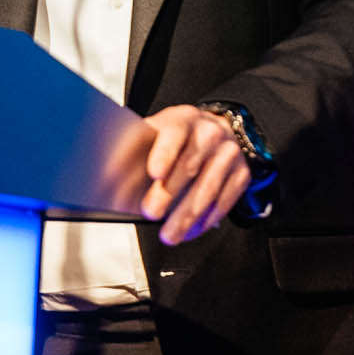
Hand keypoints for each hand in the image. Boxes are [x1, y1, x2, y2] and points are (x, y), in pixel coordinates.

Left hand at [139, 104, 250, 244]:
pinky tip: (190, 231)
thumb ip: (138, 151)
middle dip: (167, 194)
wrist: (220, 130)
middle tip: (150, 213)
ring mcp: (228, 154)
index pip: (174, 134)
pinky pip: (224, 202)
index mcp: (183, 120)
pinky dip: (205, 221)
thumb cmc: (180, 137)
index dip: (164, 153)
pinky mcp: (241, 174)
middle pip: (189, 166)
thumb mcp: (159, 133)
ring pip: (207, 189)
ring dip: (186, 216)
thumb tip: (111, 179)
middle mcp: (209, 134)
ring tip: (168, 235)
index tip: (153, 172)